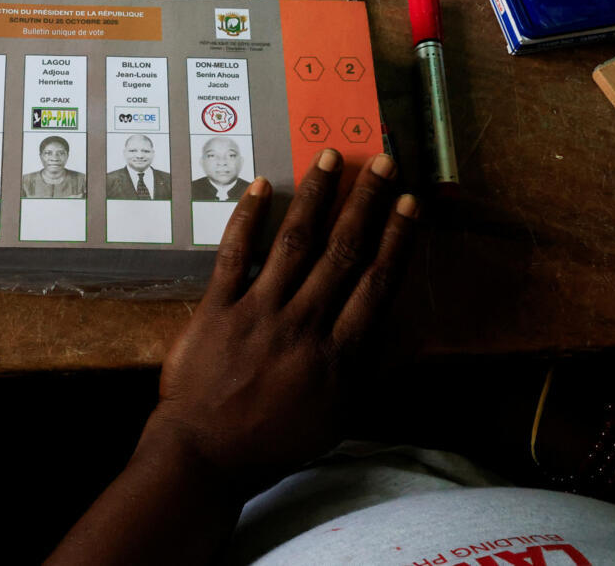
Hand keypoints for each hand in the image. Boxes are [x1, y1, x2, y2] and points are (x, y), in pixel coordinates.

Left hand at [146, 148, 418, 495]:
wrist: (205, 455)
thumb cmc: (275, 439)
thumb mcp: (337, 417)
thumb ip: (368, 370)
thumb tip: (403, 330)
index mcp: (338, 356)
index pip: (376, 284)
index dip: (396, 238)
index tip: (409, 203)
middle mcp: (303, 326)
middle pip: (342, 252)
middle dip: (365, 201)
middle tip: (380, 160)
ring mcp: (257, 314)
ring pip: (294, 243)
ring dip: (315, 196)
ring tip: (330, 158)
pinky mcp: (216, 309)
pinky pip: (234, 255)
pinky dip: (247, 218)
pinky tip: (262, 185)